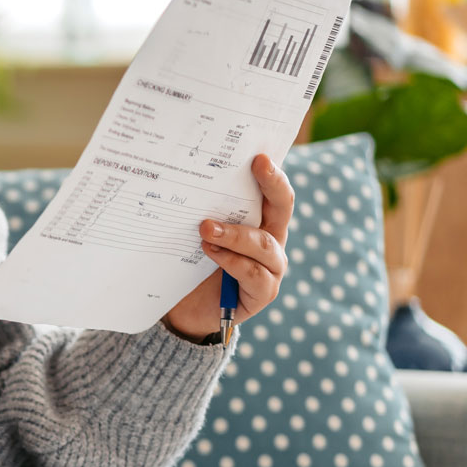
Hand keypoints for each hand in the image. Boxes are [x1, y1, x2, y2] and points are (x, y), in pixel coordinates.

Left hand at [163, 153, 292, 341]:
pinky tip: (211, 253)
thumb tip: (183, 176)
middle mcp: (271, 240)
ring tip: (205, 227)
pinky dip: (232, 261)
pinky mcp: (263, 292)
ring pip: (264, 243)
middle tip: (258, 165)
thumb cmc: (193, 264)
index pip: (273, 191)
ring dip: (235, 233)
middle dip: (273, 184)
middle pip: (283, 208)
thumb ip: (202, 210)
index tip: (259, 154)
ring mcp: (271, 267)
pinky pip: (254, 273)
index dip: (272, 172)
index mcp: (260, 220)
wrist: (188, 311)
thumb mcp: (196, 233)